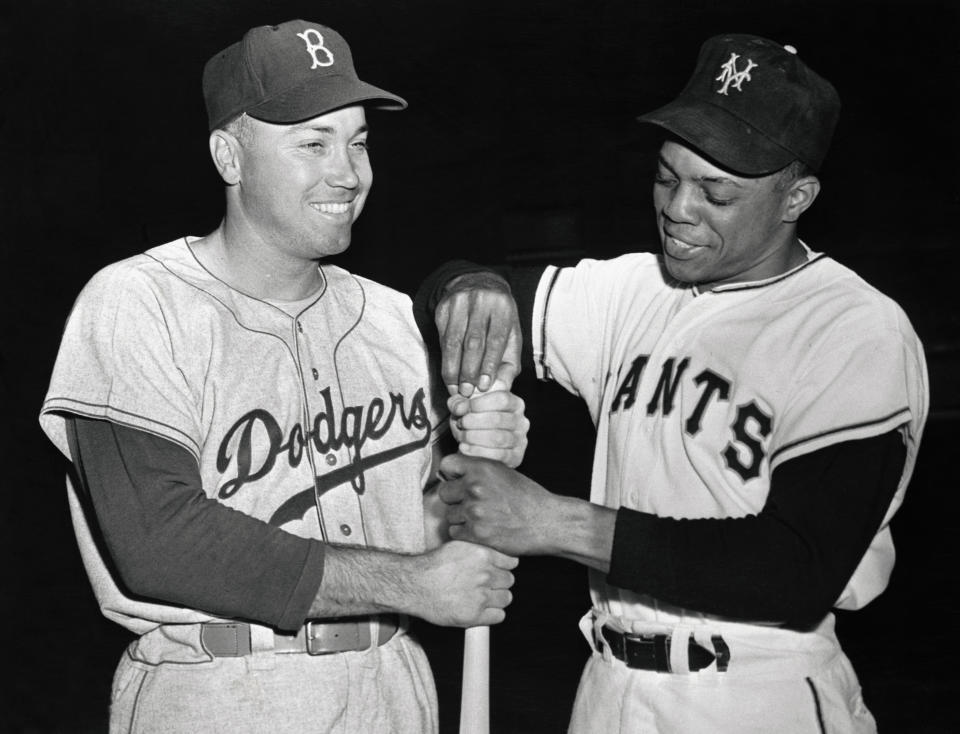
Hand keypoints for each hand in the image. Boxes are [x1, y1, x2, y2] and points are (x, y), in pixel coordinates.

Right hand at [408, 540, 517, 626]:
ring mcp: (481, 596)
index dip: (504, 567)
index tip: (498, 571)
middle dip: (500, 583)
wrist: (415, 585)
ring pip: (506, 598)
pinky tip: (481, 610)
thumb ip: (479, 550)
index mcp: (483, 555)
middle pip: (509, 581)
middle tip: (487, 585)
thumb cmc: (432, 566)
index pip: (511, 563)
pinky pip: (499, 616)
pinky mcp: (475, 615)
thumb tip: (496, 555)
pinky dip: (492, 614)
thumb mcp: (458, 546)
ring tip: (483, 597)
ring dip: (497, 599)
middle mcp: (484, 575)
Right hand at [435, 272, 521, 395]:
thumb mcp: (511, 333)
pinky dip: (445, 359)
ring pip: (453, 341)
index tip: (483, 385)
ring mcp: (459, 303)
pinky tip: (449, 373)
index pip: (495, 339)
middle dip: (469, 370)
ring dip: (453, 369)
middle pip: (473, 341)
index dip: (489, 365)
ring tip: (455, 388)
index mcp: (503, 307)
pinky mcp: (442, 308)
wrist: (479, 285)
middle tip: (467, 391)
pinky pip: (442, 338)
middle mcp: (481, 301)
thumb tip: (502, 387)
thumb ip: (509, 361)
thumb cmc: (499, 317)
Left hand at [438, 453, 556, 555]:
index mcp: (482, 468)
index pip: (447, 464)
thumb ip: (480, 471)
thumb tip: (456, 473)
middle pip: (444, 492)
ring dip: (461, 518)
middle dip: (455, 498)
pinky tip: (480, 530)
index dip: (452, 474)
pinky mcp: (476, 533)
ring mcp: (474, 511)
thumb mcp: (504, 473)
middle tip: (470, 503)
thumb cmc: (529, 498)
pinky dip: (464, 533)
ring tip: (480, 518)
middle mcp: (475, 487)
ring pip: (449, 514)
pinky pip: (455, 532)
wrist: (547, 522)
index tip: (457, 480)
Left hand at [448, 379, 529, 467]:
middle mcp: (521, 421)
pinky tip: (464, 448)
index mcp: (514, 403)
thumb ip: (458, 403)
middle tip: (460, 423)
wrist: (476, 448)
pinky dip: (477, 451)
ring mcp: (520, 440)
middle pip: (499, 419)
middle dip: (473, 421)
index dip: (478, 404)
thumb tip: (458, 407)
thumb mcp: (464, 409)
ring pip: (498, 438)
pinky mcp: (515, 458)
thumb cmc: (473, 423)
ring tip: (461, 436)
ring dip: (474, 437)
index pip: (502, 399)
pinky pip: (498, 455)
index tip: (460, 409)